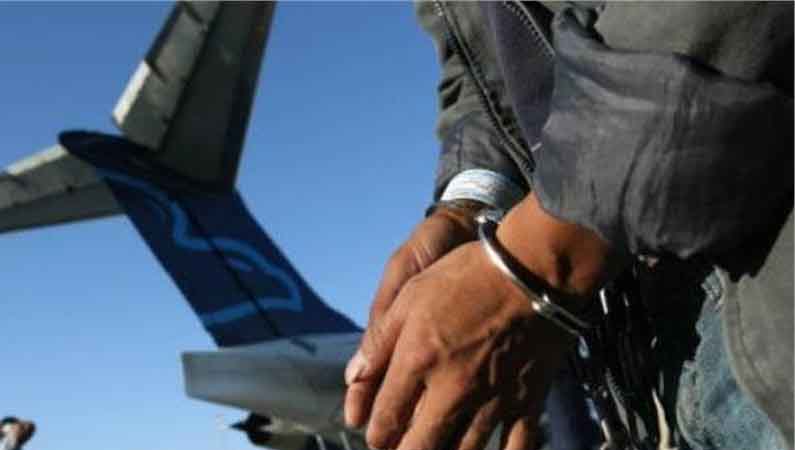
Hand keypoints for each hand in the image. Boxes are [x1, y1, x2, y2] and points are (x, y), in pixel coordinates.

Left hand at [344, 193, 623, 448]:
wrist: (533, 268)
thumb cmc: (466, 274)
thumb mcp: (411, 294)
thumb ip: (380, 341)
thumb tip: (353, 379)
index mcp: (418, 361)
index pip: (387, 418)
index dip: (377, 436)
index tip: (376, 439)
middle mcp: (452, 389)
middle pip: (422, 446)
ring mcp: (492, 399)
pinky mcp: (527, 400)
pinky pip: (517, 447)